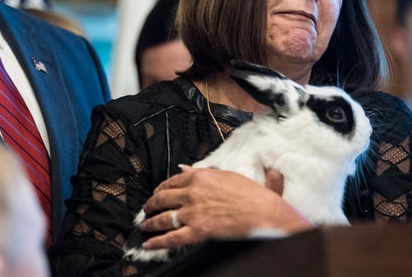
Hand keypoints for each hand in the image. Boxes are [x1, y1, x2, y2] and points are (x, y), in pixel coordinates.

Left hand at [139, 165, 313, 249]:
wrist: (266, 214)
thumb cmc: (253, 196)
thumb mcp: (228, 175)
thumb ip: (204, 171)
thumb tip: (185, 167)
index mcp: (201, 176)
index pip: (172, 181)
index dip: (161, 188)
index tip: (158, 191)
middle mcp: (193, 192)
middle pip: (163, 197)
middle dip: (151, 204)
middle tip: (147, 208)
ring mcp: (194, 212)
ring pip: (164, 217)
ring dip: (151, 222)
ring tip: (145, 225)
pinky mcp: (198, 231)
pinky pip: (172, 237)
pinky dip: (157, 242)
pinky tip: (149, 244)